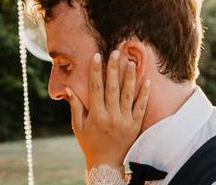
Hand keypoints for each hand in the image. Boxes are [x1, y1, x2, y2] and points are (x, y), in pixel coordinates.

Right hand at [67, 50, 149, 174]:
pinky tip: (146, 80)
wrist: (106, 164)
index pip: (96, 88)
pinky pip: (141, 107)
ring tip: (131, 62)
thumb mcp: (78, 126)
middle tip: (115, 52)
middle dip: (113, 68)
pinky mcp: (135, 125)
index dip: (96, 71)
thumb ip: (75, 107)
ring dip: (129, 77)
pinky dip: (144, 93)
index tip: (96, 56)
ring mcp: (125, 120)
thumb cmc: (89, 144)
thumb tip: (68, 88)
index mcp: (96, 115)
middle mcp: (111, 116)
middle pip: (112, 87)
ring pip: (128, 95)